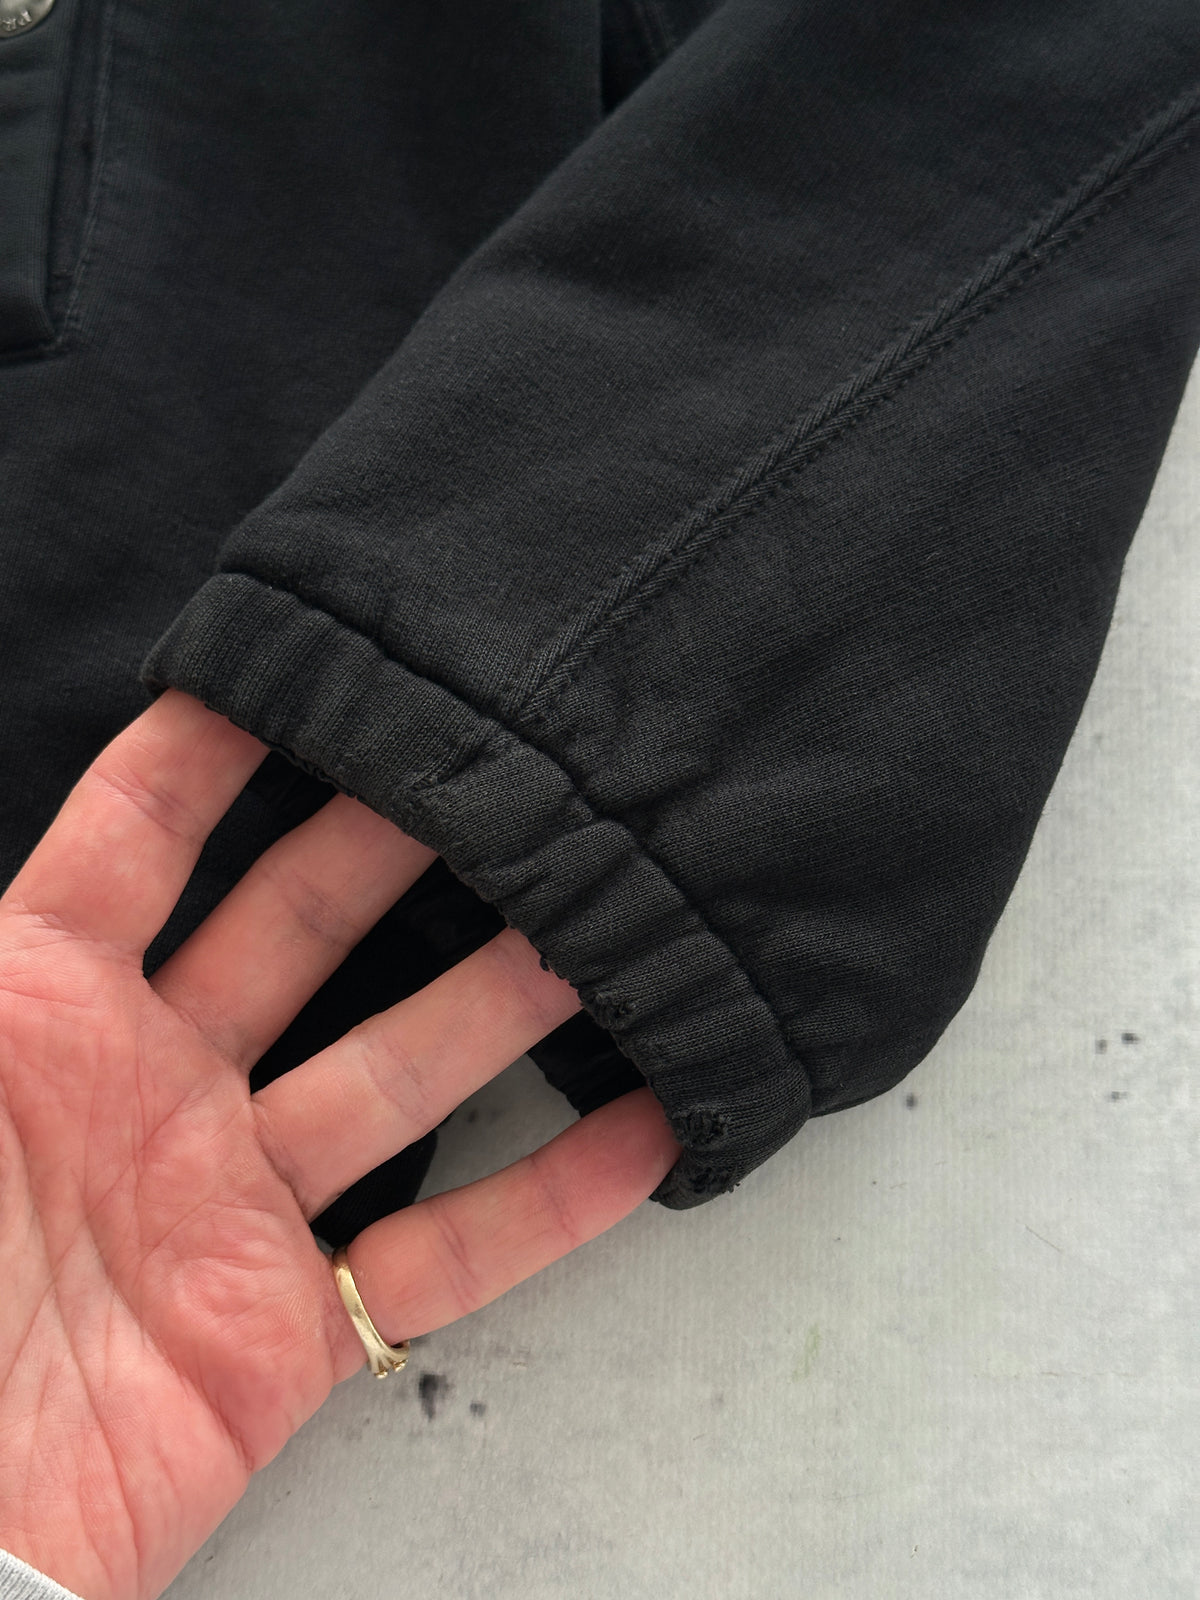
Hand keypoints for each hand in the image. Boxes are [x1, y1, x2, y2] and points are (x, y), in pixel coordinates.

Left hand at [0, 691, 678, 1599]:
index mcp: (36, 1010)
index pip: (134, 841)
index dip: (209, 749)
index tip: (309, 669)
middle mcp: (151, 1083)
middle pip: (298, 927)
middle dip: (396, 842)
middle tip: (496, 768)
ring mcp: (231, 1201)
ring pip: (396, 1070)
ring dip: (502, 998)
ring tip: (598, 920)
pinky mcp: (287, 1330)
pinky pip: (441, 1256)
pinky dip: (550, 1201)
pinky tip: (640, 1131)